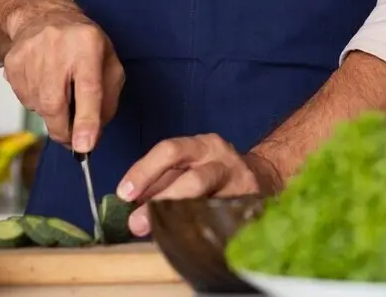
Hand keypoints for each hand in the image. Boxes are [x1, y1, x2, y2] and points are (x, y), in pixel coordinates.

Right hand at [2, 7, 122, 151]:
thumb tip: (95, 134)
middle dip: (65, 131)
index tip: (85, 146)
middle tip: (73, 138)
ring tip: (61, 89)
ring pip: (39, 107)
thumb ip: (109, 99)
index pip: (88, 88)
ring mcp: (29, 56)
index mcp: (88, 45)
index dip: (86, 120)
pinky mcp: (11, 65)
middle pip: (55, 104)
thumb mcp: (109, 63)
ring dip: (53, 112)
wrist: (44, 18)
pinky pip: (26, 100)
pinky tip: (45, 82)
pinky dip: (38, 101)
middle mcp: (57, 47)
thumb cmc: (83, 44)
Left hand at [117, 135, 283, 236]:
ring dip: (180, 219)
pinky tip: (187, 239)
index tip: (125, 193)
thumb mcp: (189, 166)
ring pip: (211, 203)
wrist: (260, 176)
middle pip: (192, 179)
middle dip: (161, 202)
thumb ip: (161, 183)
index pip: (170, 150)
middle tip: (136, 223)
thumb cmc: (213, 173)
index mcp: (202, 146)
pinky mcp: (250, 204)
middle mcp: (222, 160)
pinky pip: (221, 219)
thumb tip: (129, 204)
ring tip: (158, 233)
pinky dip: (201, 229)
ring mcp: (240, 183)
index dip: (144, 171)